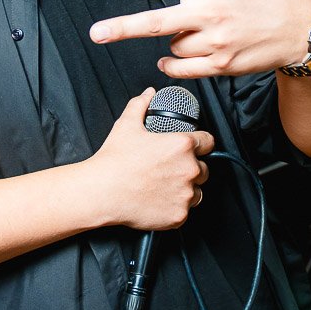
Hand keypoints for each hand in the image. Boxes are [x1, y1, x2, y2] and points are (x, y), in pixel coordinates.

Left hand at [89, 0, 310, 77]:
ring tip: (204, 32)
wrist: (299, 26)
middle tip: (96, 33)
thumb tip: (165, 2)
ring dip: (177, 41)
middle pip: (154, 22)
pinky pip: (181, 68)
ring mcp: (215, 42)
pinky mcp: (221, 65)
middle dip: (122, 28)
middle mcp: (209, 12)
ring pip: (172, 46)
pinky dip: (172, 64)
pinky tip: (172, 59)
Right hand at [90, 89, 213, 230]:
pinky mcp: (179, 215)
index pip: (208, 142)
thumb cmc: (114, 160)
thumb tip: (148, 94)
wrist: (102, 192)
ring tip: (165, 187)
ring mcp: (186, 194)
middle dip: (191, 168)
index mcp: (182, 145)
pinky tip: (160, 202)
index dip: (201, 143)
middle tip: (170, 170)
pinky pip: (185, 211)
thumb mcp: (126, 124)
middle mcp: (189, 169)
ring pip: (197, 192)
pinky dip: (176, 208)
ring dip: (187, 189)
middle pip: (204, 168)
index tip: (194, 148)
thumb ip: (140, 105)